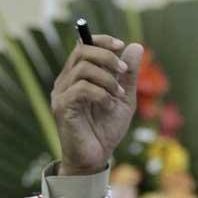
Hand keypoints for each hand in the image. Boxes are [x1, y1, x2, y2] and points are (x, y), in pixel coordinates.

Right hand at [51, 34, 143, 174]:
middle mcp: (66, 81)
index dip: (102, 41)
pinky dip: (101, 94)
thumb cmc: (107, 129)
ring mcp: (61, 93)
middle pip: (82, 51)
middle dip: (107, 57)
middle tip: (123, 73)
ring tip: (117, 96)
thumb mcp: (124, 98)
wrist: (96, 157)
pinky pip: (81, 89)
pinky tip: (108, 106)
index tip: (120, 45)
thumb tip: (136, 46)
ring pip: (83, 69)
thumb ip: (128, 75)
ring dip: (107, 79)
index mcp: (78, 76)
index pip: (83, 46)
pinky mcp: (62, 107)